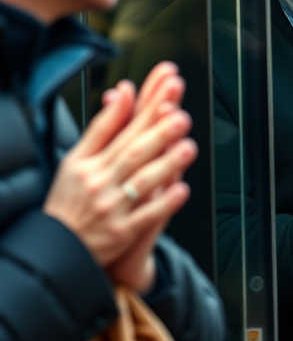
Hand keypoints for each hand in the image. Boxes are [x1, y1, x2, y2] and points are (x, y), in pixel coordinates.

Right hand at [44, 63, 196, 270]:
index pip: (114, 129)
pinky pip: (146, 216)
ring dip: (167, 164)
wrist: (56, 249)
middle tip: (181, 118)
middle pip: (132, 152)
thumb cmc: (71, 200)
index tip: (161, 95)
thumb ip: (103, 126)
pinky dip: (164, 203)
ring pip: (142, 182)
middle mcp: (98, 181)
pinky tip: (181, 190)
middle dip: (158, 133)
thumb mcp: (76, 160)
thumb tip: (124, 92)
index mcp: (87, 162)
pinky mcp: (122, 232)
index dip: (139, 110)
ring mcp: (111, 207)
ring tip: (188, 148)